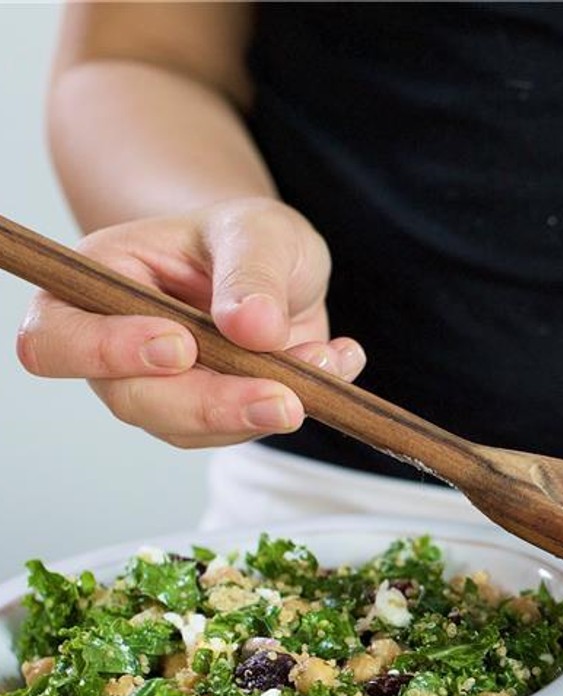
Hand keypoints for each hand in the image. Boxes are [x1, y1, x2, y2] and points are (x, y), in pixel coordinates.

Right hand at [15, 198, 365, 447]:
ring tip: (324, 359)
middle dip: (211, 405)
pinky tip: (336, 362)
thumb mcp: (259, 230)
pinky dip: (297, 404)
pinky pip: (242, 431)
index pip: (59, 338)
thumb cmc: (247, 238)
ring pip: (190, 429)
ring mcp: (160, 390)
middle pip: (132, 401)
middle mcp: (114, 348)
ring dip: (261, 409)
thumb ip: (253, 270)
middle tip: (284, 400)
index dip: (109, 352)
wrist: (276, 266)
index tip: (182, 346)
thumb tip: (252, 327)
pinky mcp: (209, 417)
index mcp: (96, 284)